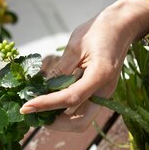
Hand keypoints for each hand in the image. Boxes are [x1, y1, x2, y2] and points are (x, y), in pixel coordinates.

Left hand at [20, 0, 148, 131]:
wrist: (122, 26)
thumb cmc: (99, 30)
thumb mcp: (75, 45)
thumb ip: (60, 69)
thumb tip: (42, 88)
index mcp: (101, 75)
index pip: (70, 99)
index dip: (46, 105)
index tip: (26, 107)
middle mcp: (105, 91)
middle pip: (80, 123)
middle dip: (55, 123)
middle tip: (34, 114)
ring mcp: (103, 95)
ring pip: (80, 120)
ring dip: (59, 119)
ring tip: (38, 109)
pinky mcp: (99, 93)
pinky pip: (81, 109)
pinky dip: (65, 110)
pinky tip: (50, 101)